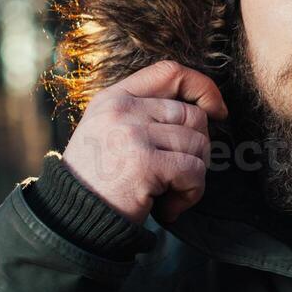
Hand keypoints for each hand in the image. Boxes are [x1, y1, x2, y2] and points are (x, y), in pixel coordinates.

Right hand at [61, 60, 229, 224]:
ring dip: (194, 176)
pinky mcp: (145, 164)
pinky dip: (190, 194)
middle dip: (198, 149)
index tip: (217, 111)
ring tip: (170, 193)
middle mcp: (122, 110)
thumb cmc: (99, 180)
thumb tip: (204, 110)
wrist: (73, 218)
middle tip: (180, 174)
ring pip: (198, 144)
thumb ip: (145, 114)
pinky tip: (169, 207)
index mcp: (115, 98)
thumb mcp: (109, 131)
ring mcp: (132, 135)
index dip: (203, 87)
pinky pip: (194, 172)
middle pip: (193, 115)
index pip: (170, 72)